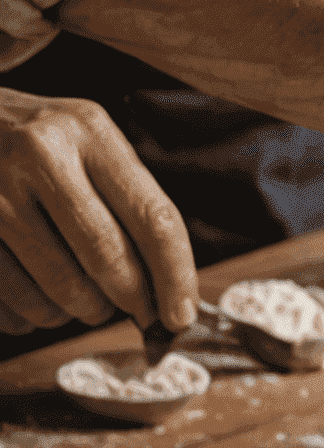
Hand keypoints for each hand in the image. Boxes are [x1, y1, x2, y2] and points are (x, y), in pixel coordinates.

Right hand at [0, 88, 197, 336]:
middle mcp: (41, 155)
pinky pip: (12, 294)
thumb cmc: (36, 141)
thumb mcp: (85, 142)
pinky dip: (36, 315)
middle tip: (141, 313)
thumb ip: (126, 200)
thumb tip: (166, 286)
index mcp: (89, 132)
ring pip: (59, 283)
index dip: (175, 275)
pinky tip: (44, 305)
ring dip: (84, 309)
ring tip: (90, 305)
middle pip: (106, 255)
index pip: (153, 217)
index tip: (181, 315)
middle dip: (131, 298)